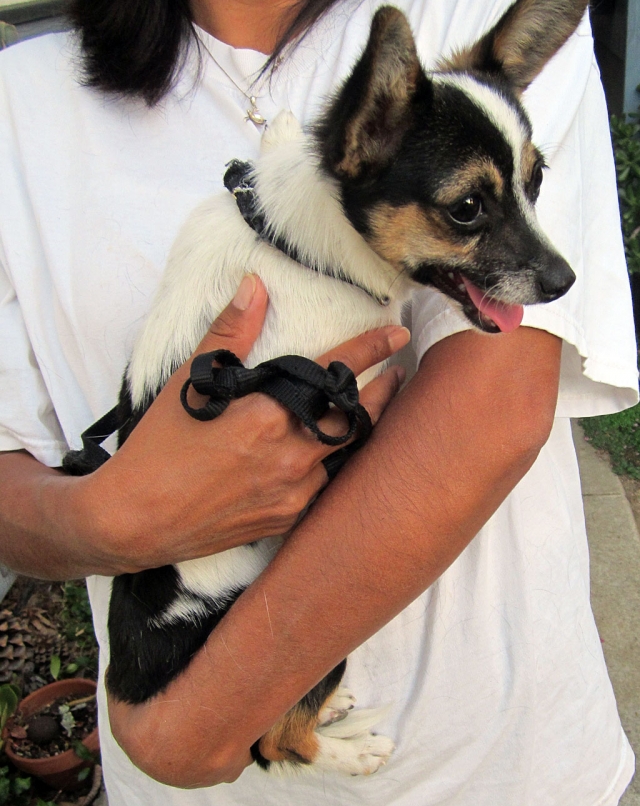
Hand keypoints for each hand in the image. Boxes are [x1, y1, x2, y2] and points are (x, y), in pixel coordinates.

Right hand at [75, 275, 408, 573]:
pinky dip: (330, 463)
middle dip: (382, 393)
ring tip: (368, 408)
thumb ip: (229, 333)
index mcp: (268, 416)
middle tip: (396, 374)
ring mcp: (292, 493)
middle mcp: (289, 457)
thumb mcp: (190, 383)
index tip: (396, 335)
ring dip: (358, 428)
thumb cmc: (159, 447)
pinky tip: (327, 452)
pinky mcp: (286, 518)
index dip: (369, 350)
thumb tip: (255, 285)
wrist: (137, 520)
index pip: (332, 373)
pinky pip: (322, 486)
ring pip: (343, 455)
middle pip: (355, 418)